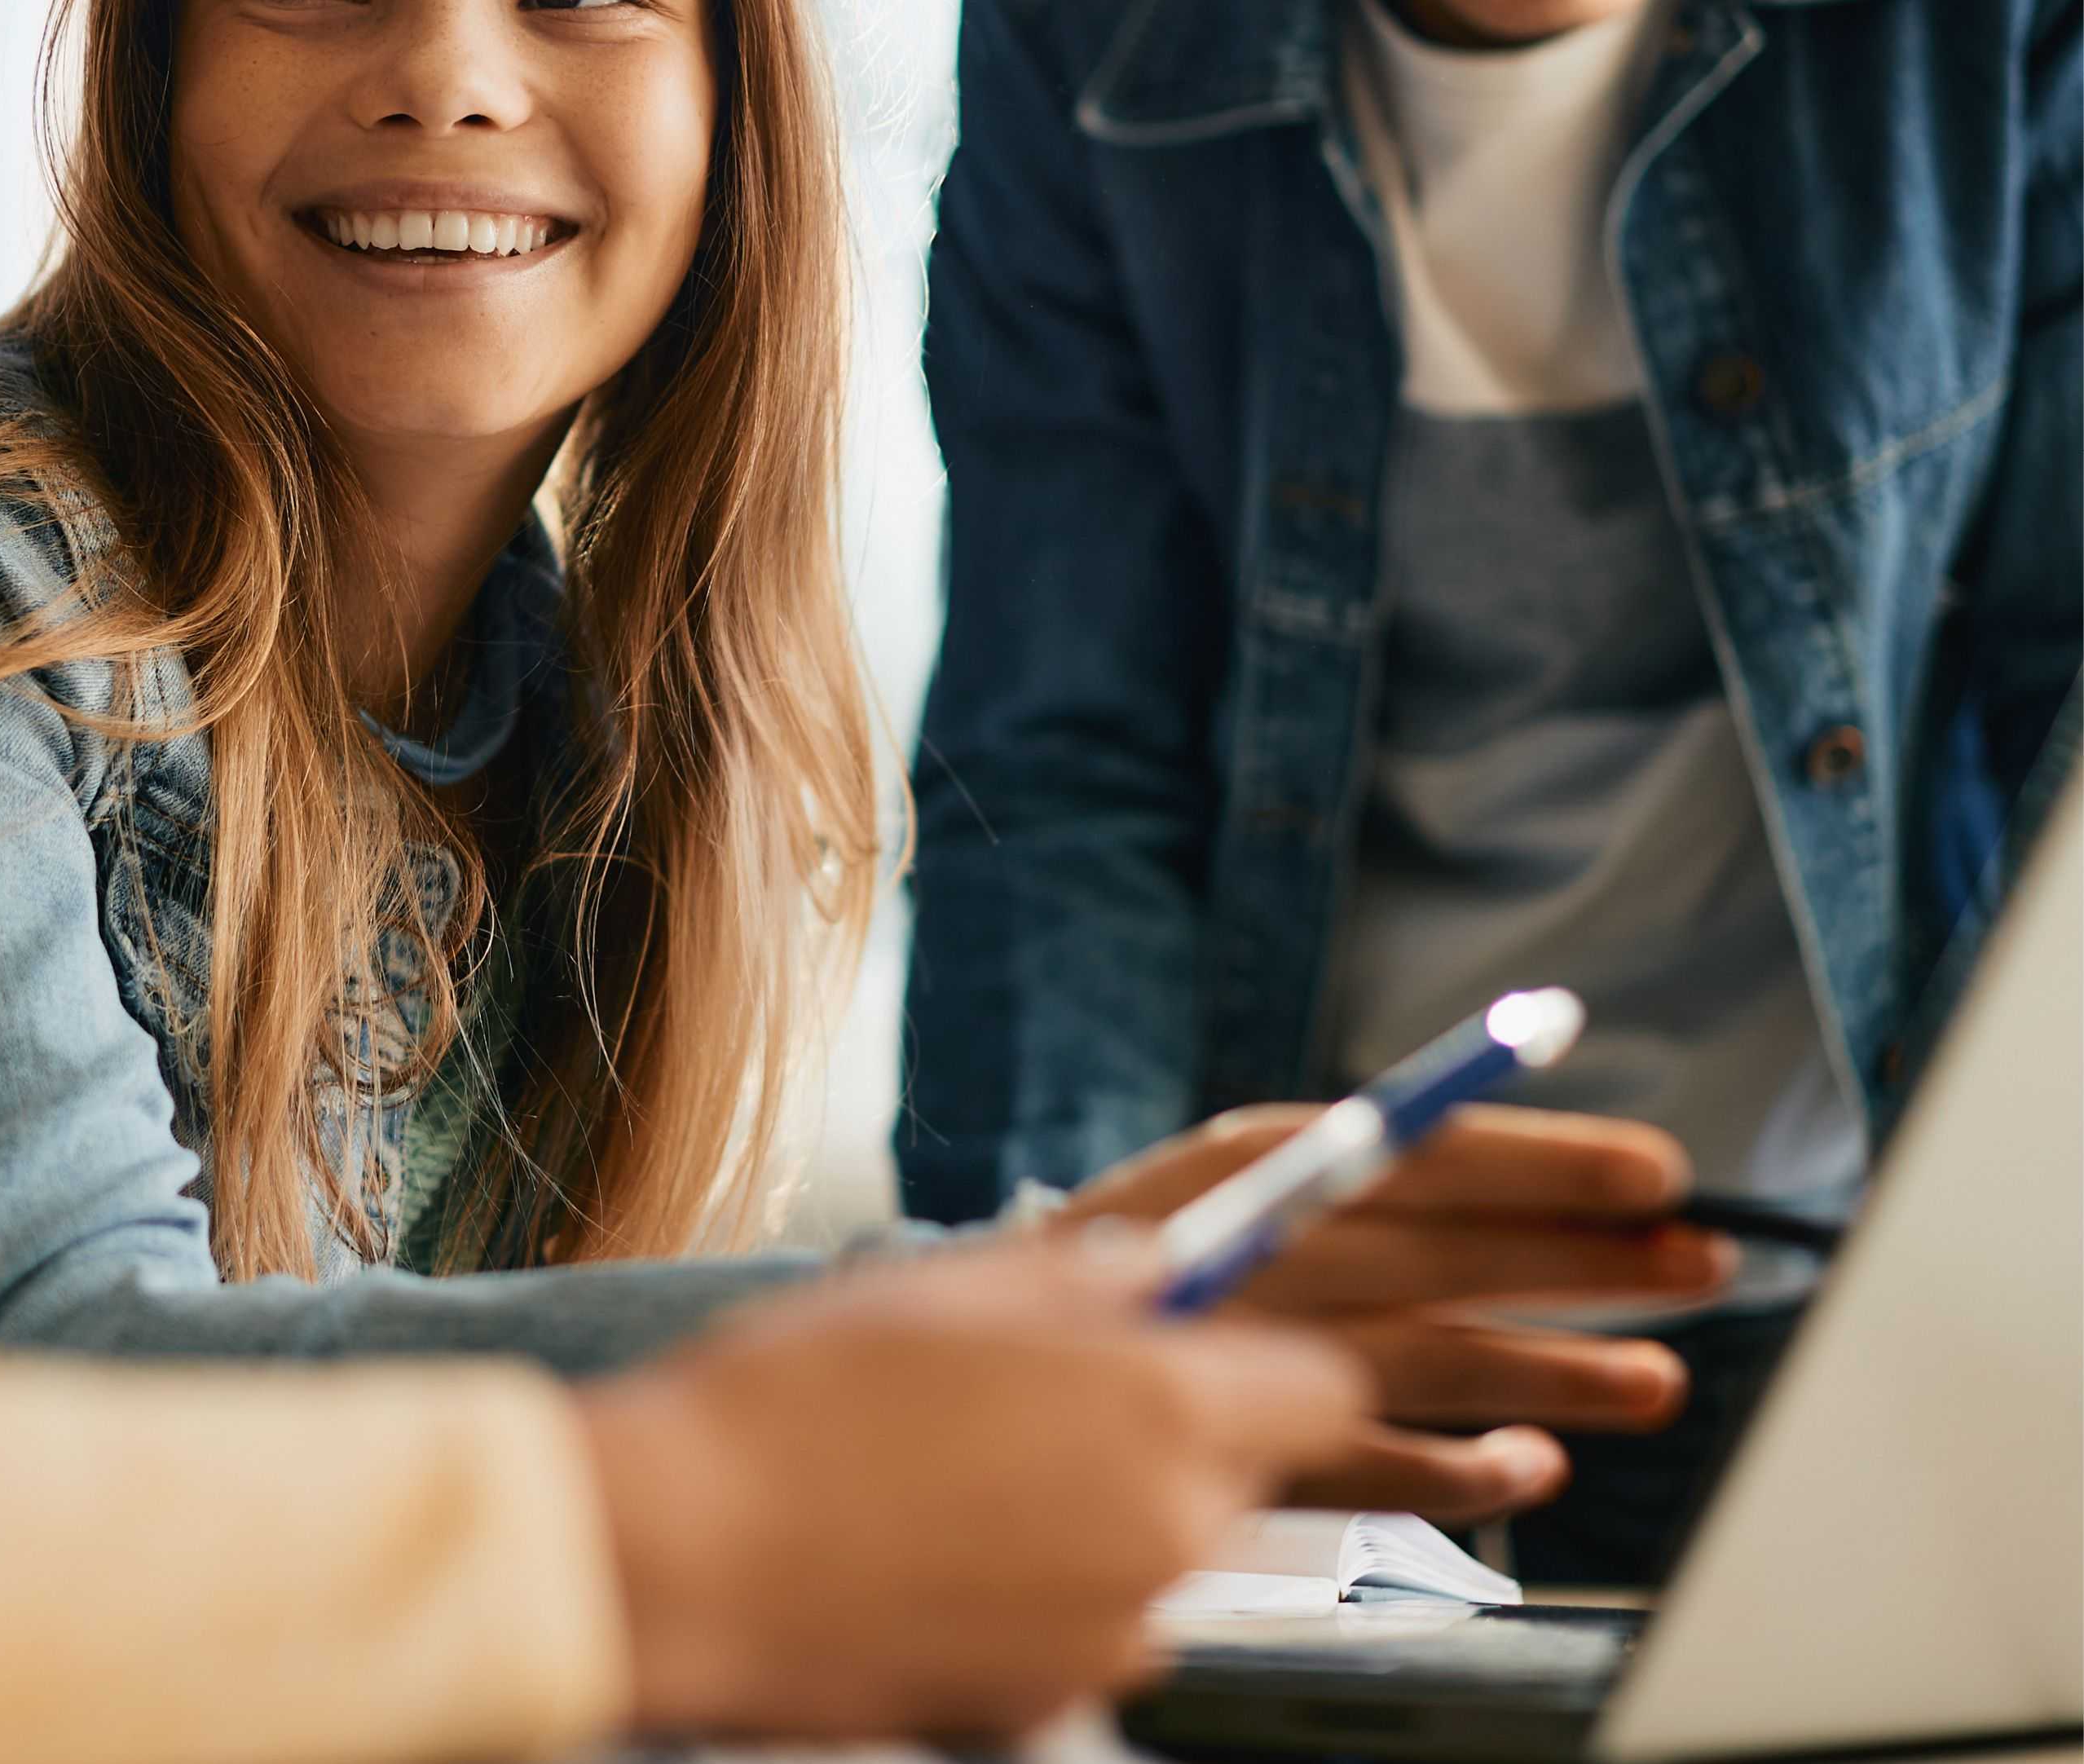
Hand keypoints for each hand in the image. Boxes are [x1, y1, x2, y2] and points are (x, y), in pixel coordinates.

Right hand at [574, 1235, 1368, 1745]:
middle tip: (1035, 1405)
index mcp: (1158, 1408)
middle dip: (1167, 1439)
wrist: (684, 1554)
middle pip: (1237, 1479)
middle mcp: (1167, 1533)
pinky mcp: (1050, 1704)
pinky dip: (1034, 1598)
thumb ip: (1082, 1274)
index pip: (1326, 1390)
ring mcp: (1115, 1636)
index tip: (1208, 1348)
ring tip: (953, 1480)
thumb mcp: (943, 1286)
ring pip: (1159, 1558)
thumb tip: (1158, 1271)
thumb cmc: (798, 1400)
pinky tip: (925, 1554)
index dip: (1272, 1363)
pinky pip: (1084, 1631)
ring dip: (1094, 1520)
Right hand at [1064, 1104, 1736, 1518]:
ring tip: (1660, 1381)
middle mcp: (1245, 1264)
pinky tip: (1534, 1465)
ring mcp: (1243, 1377)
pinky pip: (1380, 1478)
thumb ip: (1286, 1196)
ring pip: (1435, 1367)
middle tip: (1704, 1258)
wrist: (927, 1398)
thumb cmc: (1041, 1304)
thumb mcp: (1157, 1212)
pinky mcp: (1235, 1475)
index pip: (1414, 1152)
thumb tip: (1453, 1156)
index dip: (1541, 1160)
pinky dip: (1463, 1476)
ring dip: (1555, 1374)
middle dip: (1584, 1258)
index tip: (1652, 1168)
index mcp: (1225, 1172)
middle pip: (1446, 1257)